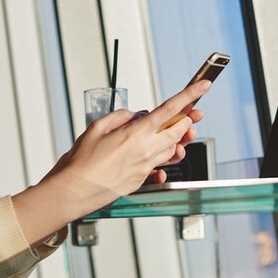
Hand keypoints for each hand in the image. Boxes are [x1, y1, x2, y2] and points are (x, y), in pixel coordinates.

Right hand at [12, 81, 210, 243]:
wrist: (74, 191)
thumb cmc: (81, 162)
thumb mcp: (97, 127)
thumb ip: (120, 117)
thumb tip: (135, 116)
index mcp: (136, 133)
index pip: (170, 110)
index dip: (189, 96)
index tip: (203, 87)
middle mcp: (145, 151)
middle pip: (178, 131)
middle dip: (187, 121)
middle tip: (192, 114)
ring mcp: (145, 167)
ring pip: (172, 150)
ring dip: (176, 139)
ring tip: (175, 133)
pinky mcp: (141, 180)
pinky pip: (160, 168)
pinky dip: (163, 160)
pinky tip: (158, 159)